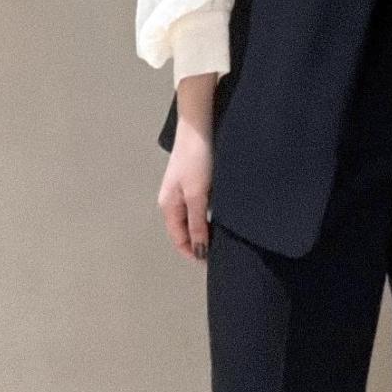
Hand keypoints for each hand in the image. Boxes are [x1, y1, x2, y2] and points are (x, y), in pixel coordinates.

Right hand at [158, 120, 213, 260]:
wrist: (198, 129)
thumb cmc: (196, 161)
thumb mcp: (197, 195)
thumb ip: (198, 223)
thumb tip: (198, 251)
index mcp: (169, 207)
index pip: (179, 239)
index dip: (193, 253)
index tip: (212, 262)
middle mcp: (172, 201)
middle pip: (184, 231)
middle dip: (199, 243)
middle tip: (220, 252)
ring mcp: (182, 191)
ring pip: (192, 219)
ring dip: (204, 230)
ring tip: (223, 237)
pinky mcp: (192, 182)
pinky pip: (198, 208)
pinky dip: (207, 216)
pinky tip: (221, 217)